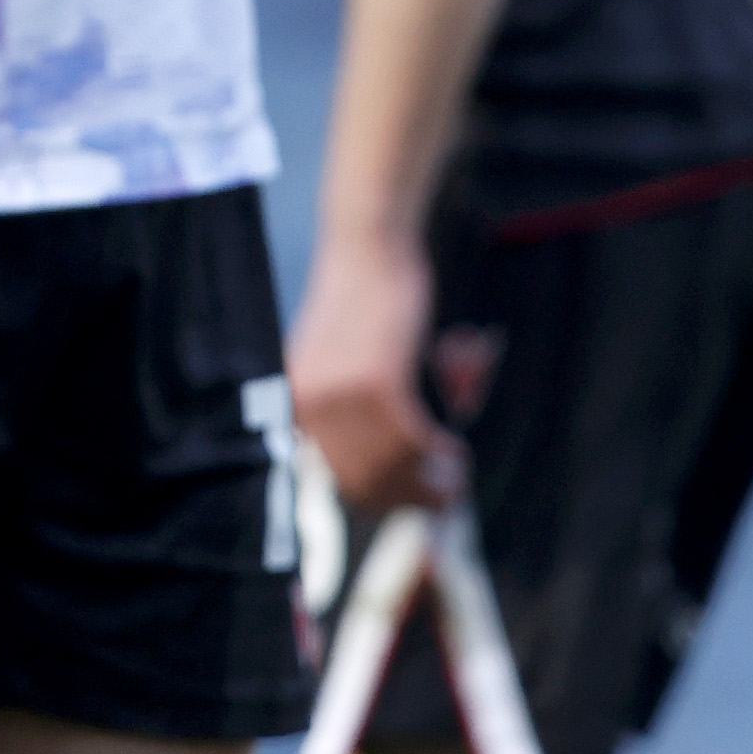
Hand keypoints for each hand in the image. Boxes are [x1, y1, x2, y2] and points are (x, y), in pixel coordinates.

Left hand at [289, 232, 463, 520]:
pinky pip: (414, 438)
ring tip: (456, 471)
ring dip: (432, 478)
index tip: (413, 506)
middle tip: (448, 493)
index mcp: (296, 405)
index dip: (379, 499)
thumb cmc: (366, 304)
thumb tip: (407, 468)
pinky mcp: (376, 382)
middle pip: (364, 481)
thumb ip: (362, 414)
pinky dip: (440, 451)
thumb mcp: (346, 364)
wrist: (368, 247)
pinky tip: (455, 447)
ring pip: (394, 464)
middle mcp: (310, 406)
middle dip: (412, 496)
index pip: (332, 477)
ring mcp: (340, 397)